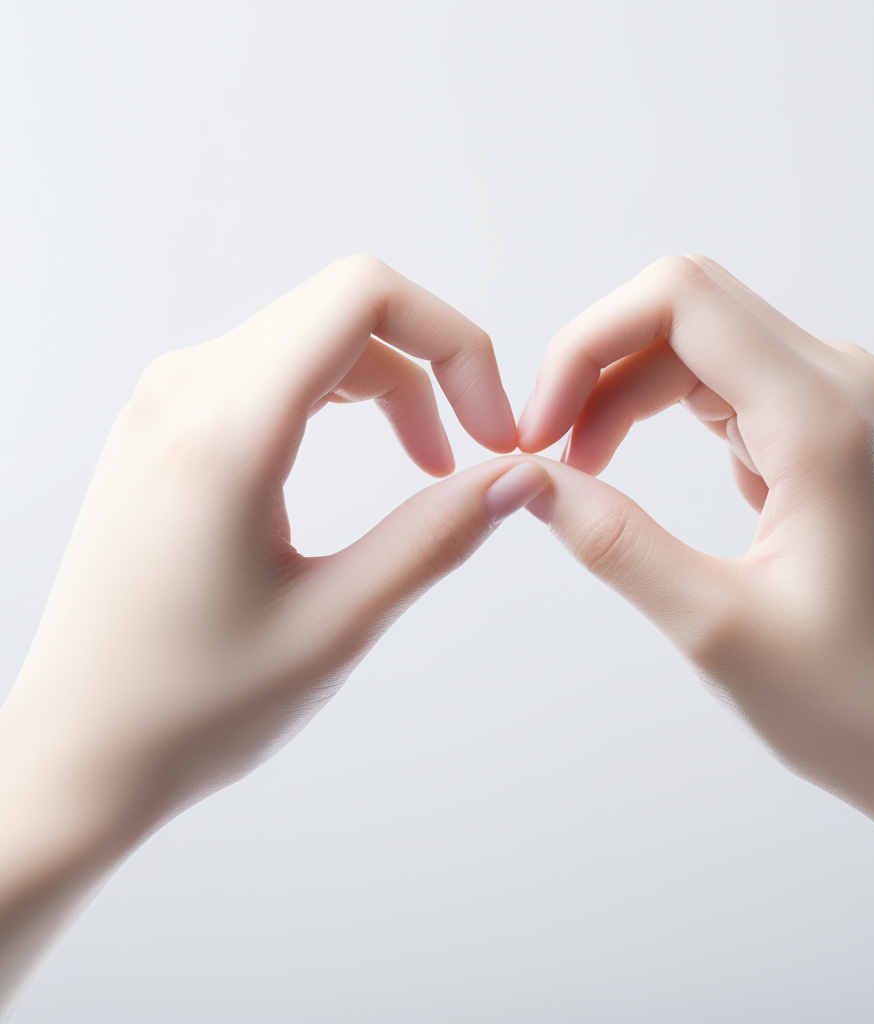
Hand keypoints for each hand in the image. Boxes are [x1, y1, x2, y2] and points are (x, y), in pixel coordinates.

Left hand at [0, 256, 547, 1014]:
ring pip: (315, 337)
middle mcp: (185, 391)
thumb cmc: (191, 705)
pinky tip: (372, 460)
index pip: (363, 296)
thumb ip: (435, 536)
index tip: (493, 426)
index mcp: (224, 431)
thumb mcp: (336, 623)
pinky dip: (345, 398)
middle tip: (479, 452)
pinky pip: (276, 371)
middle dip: (435, 365)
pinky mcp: (167, 427)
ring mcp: (167, 403)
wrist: (76, 748)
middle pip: (346, 310)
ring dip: (393, 385)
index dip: (455, 340)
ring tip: (432, 466)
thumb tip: (517, 478)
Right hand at [517, 255, 873, 988]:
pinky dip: (660, 414)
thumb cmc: (856, 702)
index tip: (540, 425)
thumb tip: (528, 480)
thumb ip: (612, 539)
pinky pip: (726, 386)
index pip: (681, 299)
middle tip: (546, 451)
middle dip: (596, 364)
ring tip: (579, 472)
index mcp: (822, 419)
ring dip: (622, 392)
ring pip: (699, 344)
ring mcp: (840, 406)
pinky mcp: (827, 433)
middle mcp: (842, 387)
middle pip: (686, 310)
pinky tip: (635, 480)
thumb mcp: (713, 626)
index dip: (586, 342)